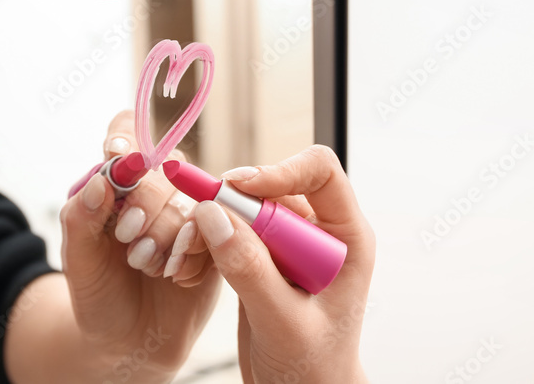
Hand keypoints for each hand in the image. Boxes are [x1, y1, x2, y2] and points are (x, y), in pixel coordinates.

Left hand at [58, 110, 220, 379]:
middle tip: (128, 241)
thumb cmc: (99, 293)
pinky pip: (217, 230)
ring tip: (146, 266)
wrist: (128, 342)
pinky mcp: (216, 238)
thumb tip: (101, 179)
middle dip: (146, 206)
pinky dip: (190, 255)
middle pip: (164, 168)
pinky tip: (173, 275)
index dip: (128, 138)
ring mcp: (189, 211)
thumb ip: (81, 217)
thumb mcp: (77, 259)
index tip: (120, 157)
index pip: (127, 132)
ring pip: (192, 201)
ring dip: (167, 237)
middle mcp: (157, 189)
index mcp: (119, 181)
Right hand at [171, 145, 374, 382]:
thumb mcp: (282, 322)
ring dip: (213, 221)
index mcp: (346, 237)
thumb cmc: (313, 369)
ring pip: (245, 206)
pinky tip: (190, 264)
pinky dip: (207, 239)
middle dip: (232, 201)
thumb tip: (213, 215)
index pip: (320, 172)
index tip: (239, 187)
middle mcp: (319, 231)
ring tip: (186, 253)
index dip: (280, 170)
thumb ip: (251, 270)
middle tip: (196, 224)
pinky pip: (230, 229)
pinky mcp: (262, 257)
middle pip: (272, 185)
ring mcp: (288, 243)